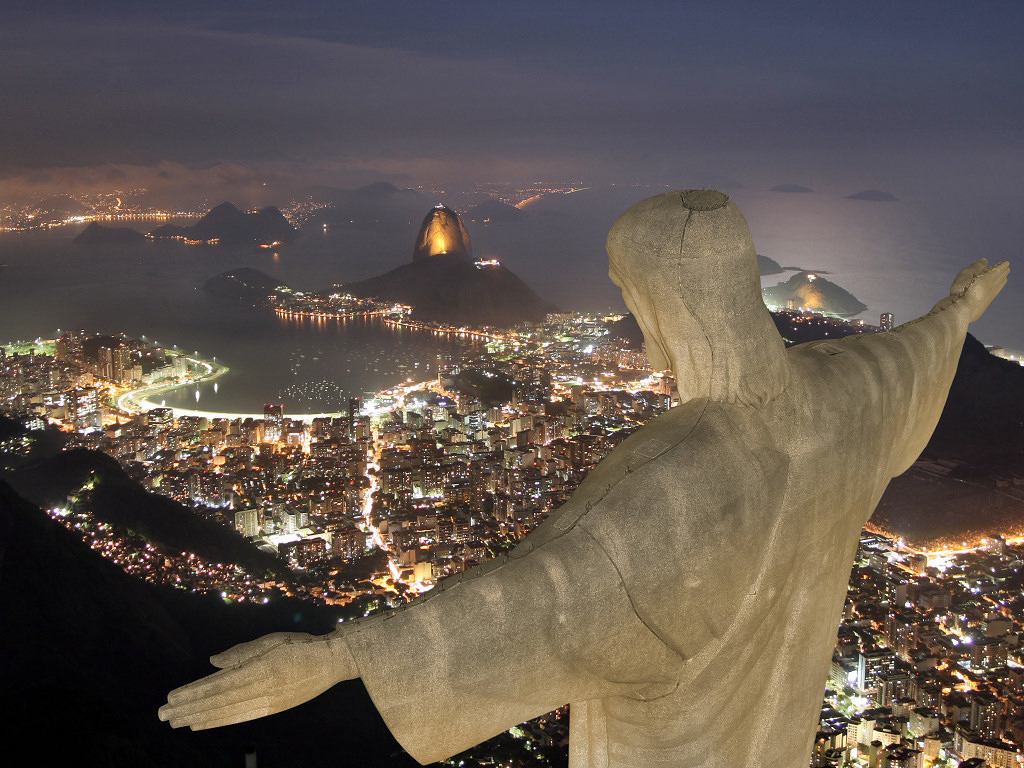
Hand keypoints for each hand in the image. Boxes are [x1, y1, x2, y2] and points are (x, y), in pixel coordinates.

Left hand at [159, 630, 356, 729]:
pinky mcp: (272, 709)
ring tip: (177, 721)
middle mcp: (260, 689)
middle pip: (217, 702)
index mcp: (259, 669)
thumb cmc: (301, 646)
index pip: (218, 684)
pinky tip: (202, 723)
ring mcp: (267, 702)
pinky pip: (240, 717)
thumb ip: (241, 652)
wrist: (333, 662)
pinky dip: (218, 721)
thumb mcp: (271, 641)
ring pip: (225, 712)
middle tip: (163, 714)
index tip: (172, 698)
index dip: (193, 693)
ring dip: (198, 717)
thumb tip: (212, 663)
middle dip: (188, 709)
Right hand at [945, 258, 1009, 321]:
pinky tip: (994, 290)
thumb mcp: (967, 273)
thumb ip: (977, 266)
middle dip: (1003, 272)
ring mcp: (989, 297)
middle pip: (1001, 278)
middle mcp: (993, 287)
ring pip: (998, 287)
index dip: (1003, 265)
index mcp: (990, 277)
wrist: (961, 311)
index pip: (1000, 269)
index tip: (1006, 263)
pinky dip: (996, 289)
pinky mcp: (984, 305)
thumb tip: (985, 261)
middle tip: (1006, 269)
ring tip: (1004, 278)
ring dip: (1001, 281)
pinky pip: (993, 294)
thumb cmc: (962, 290)